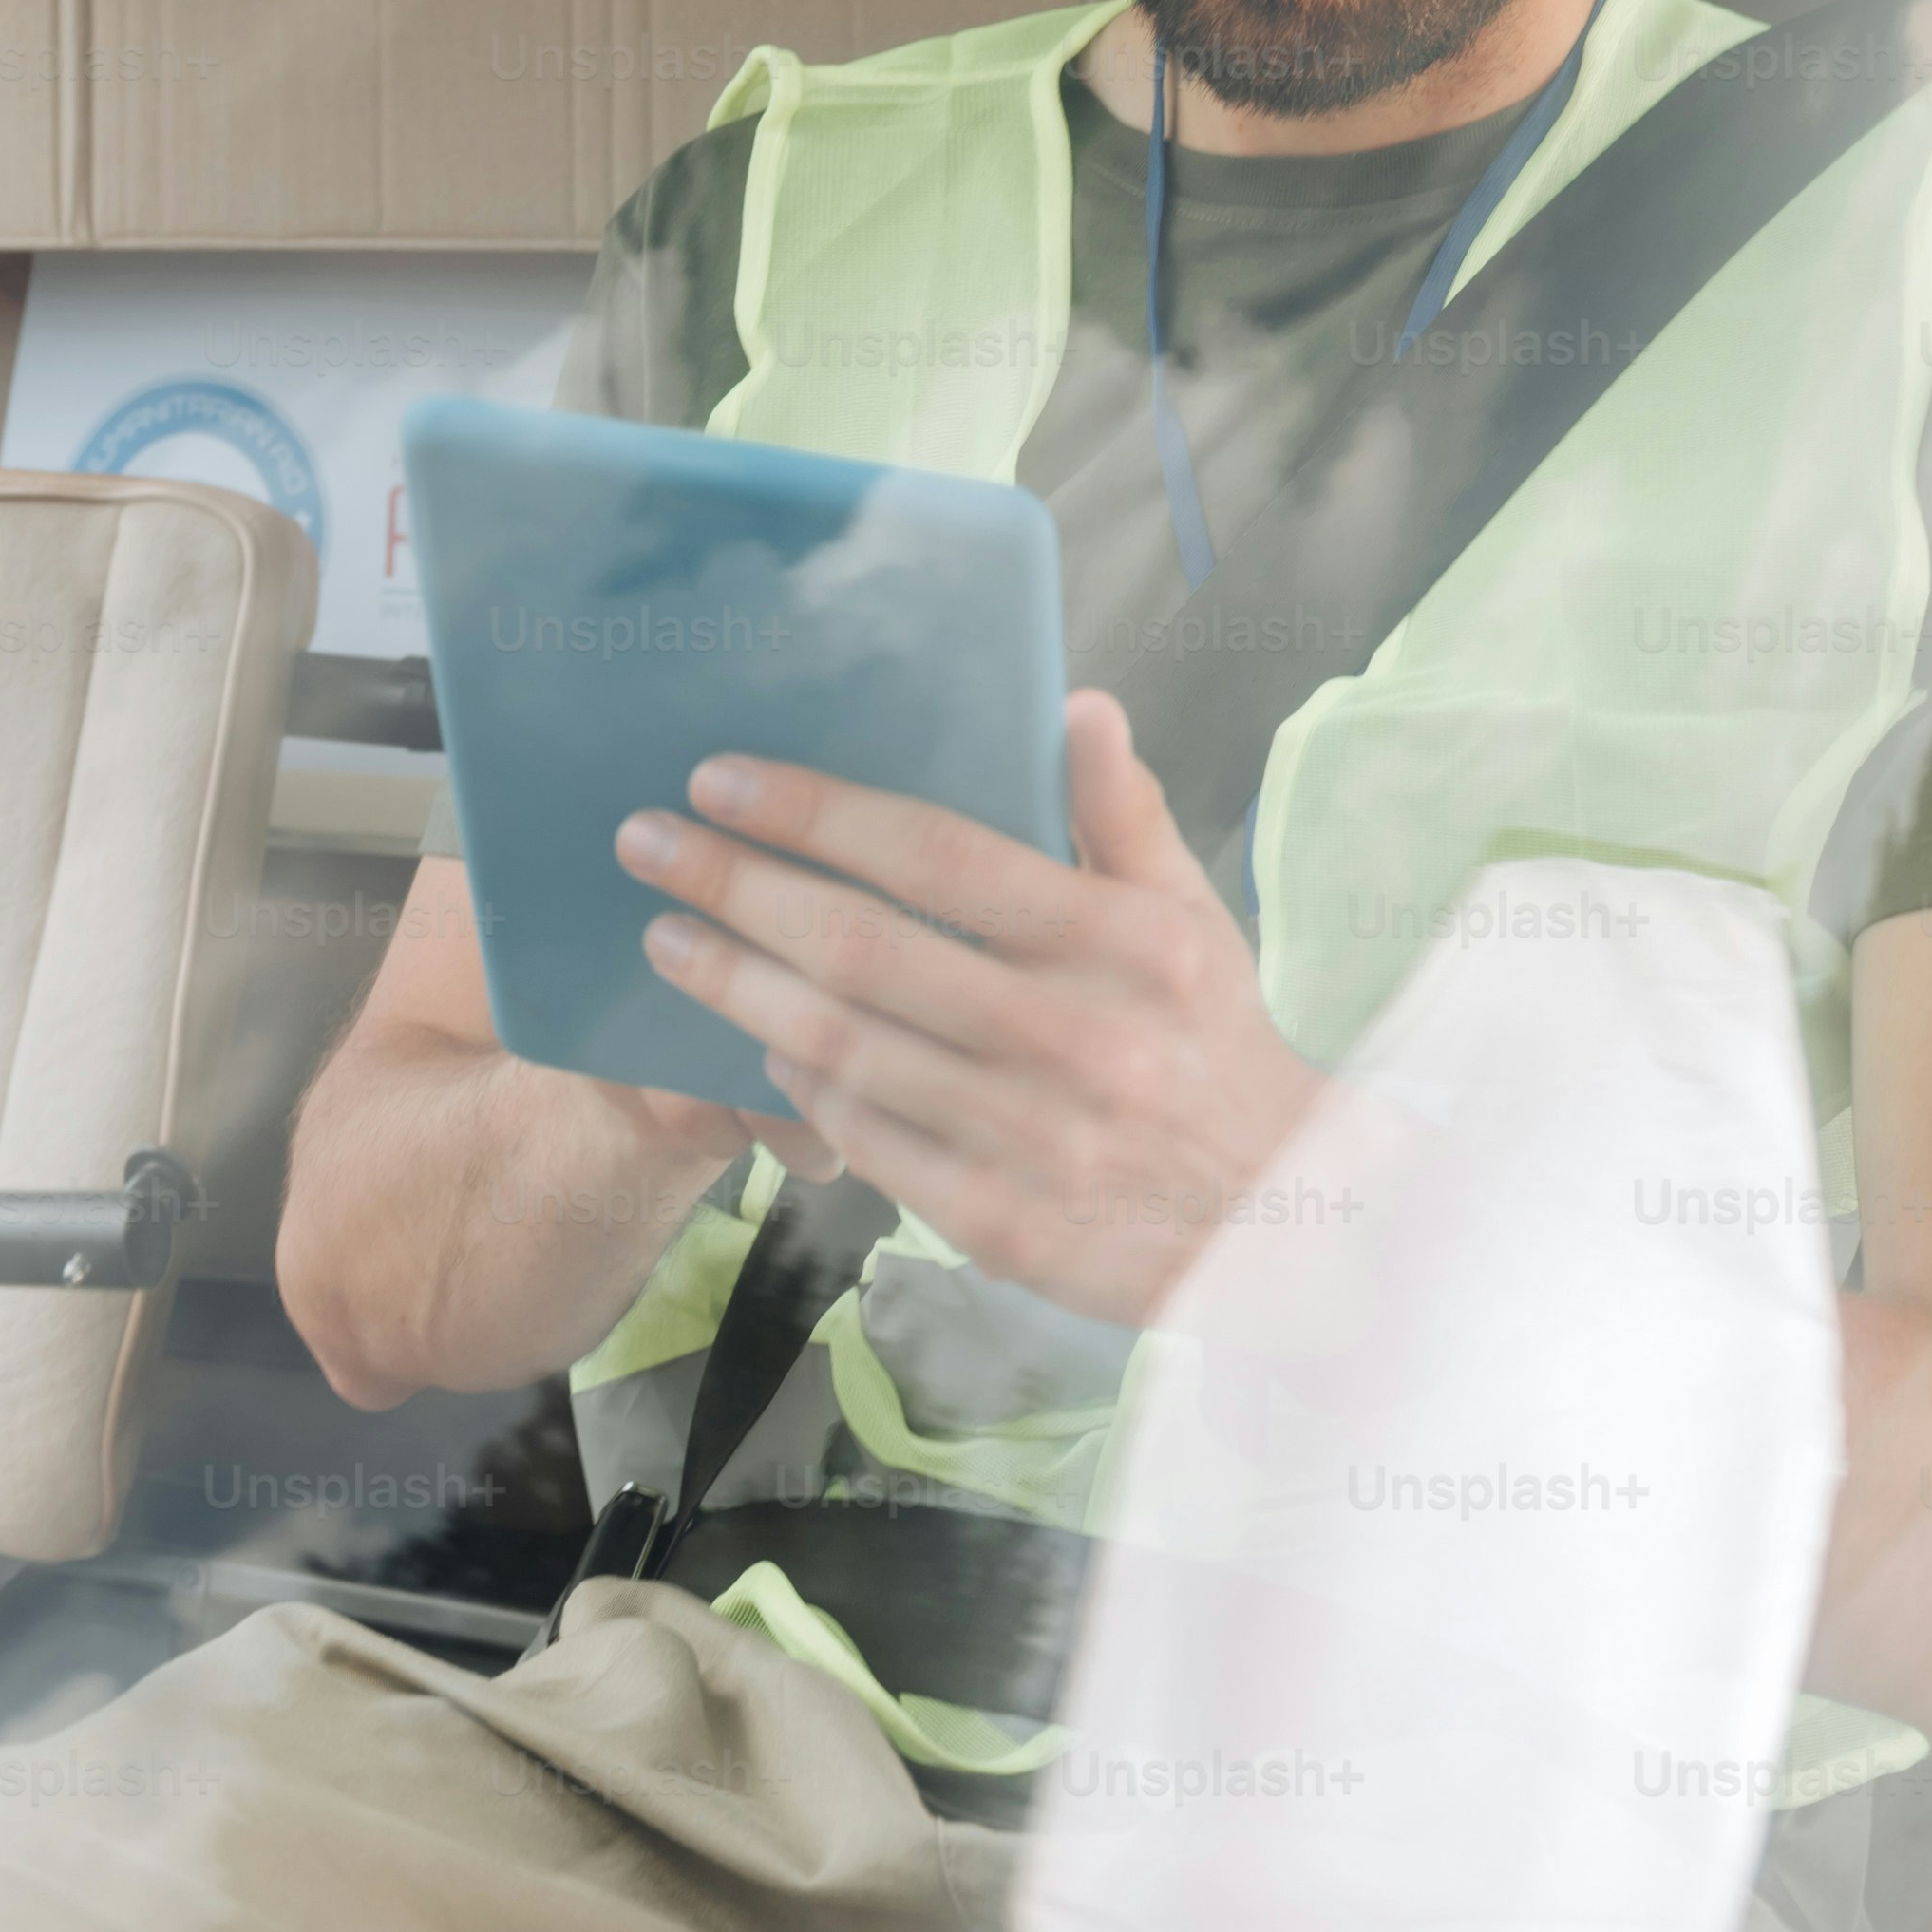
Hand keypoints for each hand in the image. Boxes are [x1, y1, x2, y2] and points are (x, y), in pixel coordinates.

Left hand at [619, 690, 1319, 1327]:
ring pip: (843, 1046)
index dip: (816, 812)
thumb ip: (1122, 814)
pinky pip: (866, 1138)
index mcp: (1123, 944)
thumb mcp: (1190, 920)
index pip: (937, 855)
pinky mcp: (1001, 1224)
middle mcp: (1077, 1037)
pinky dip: (797, 1083)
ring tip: (668, 938)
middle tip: (647, 846)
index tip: (720, 779)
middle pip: (862, 948)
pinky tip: (752, 1037)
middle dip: (735, 886)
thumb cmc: (1213, 1046)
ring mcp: (1035, 1139)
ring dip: (735, 984)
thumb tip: (1075, 705)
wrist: (1284, 1226)